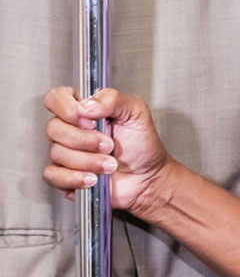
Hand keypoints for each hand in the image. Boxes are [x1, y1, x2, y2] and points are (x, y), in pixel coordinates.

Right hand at [43, 87, 179, 221]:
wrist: (148, 176)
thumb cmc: (142, 145)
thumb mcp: (137, 112)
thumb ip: (113, 99)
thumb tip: (85, 105)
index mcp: (83, 109)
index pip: (56, 98)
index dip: (67, 108)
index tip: (89, 120)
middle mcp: (70, 129)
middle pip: (54, 128)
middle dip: (85, 140)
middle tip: (109, 145)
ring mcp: (64, 152)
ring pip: (57, 153)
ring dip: (89, 161)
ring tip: (110, 164)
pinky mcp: (63, 175)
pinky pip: (53, 175)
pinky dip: (75, 178)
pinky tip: (94, 178)